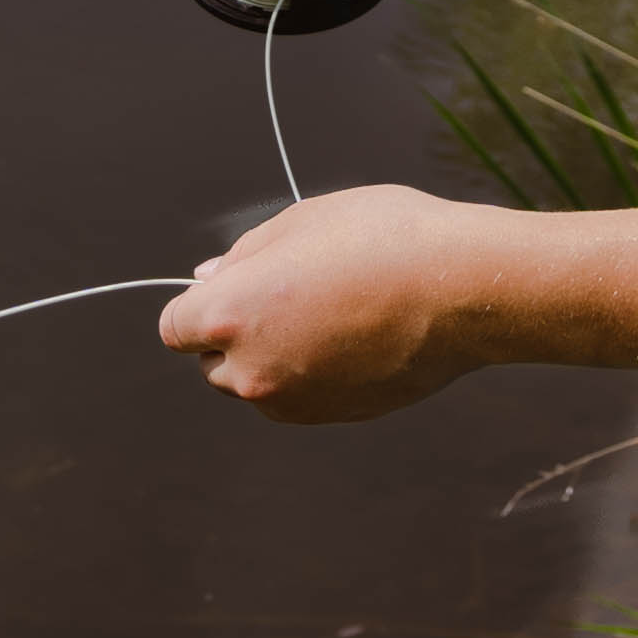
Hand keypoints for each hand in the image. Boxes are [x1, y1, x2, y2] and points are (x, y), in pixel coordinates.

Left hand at [159, 186, 505, 421]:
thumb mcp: (302, 220)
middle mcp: (253, 371)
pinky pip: (300, 398)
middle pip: (212, 364)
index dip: (198, 305)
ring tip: (328, 311)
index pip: (175, 328)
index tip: (234, 286)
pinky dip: (310, 375)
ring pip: (257, 385)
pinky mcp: (335, 417)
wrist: (462, 288)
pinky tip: (352, 337)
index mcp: (232, 315)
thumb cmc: (382, 239)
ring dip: (271, 358)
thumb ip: (244, 255)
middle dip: (233, 334)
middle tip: (288, 292)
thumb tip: (209, 280)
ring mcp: (295, 402)